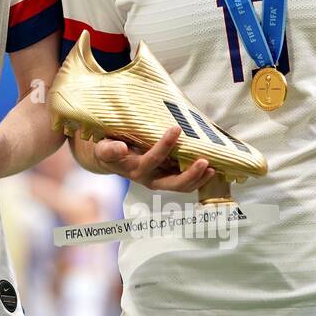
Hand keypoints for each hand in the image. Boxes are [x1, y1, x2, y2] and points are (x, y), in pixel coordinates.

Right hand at [78, 126, 213, 193]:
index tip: (176, 129)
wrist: (109, 160)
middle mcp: (148, 178)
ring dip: (198, 179)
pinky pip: (185, 184)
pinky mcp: (167, 179)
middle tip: (204, 161)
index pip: (152, 159)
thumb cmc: (108, 149)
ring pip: (182, 186)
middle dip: (190, 174)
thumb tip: (121, 148)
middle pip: (172, 183)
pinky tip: (211, 170)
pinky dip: (199, 179)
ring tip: (212, 168)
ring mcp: (159, 180)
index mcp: (134, 169)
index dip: (164, 146)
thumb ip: (110, 149)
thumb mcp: (103, 148)